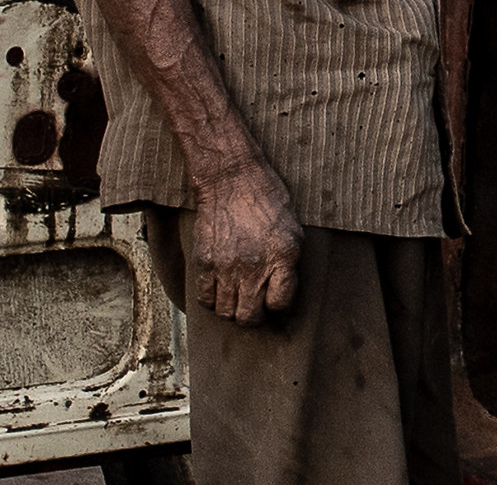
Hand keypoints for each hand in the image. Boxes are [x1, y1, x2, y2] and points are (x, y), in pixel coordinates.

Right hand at [191, 159, 303, 324]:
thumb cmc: (266, 201)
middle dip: (254, 316)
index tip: (275, 299)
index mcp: (282, 257)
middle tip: (255, 305)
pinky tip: (219, 289)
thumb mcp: (292, 230)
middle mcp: (254, 266)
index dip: (279, 305)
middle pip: (250, 317)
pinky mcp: (204, 262)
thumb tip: (284, 294)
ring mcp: (226, 266)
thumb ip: (289, 265)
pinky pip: (205, 298)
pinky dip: (212, 299)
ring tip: (236, 297)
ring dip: (232, 309)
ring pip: (226, 313)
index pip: (280, 305)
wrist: (231, 179)